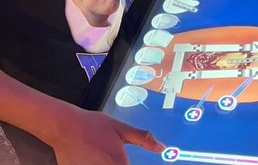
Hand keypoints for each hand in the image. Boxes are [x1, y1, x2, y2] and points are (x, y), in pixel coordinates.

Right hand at [48, 106, 163, 163]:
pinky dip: (93, 164)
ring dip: (106, 163)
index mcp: (118, 163)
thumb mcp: (121, 129)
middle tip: (110, 154)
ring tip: (98, 153)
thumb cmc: (94, 126)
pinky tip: (90, 157)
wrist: (65, 128)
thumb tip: (161, 148)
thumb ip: (143, 139)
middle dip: (118, 163)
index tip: (126, 160)